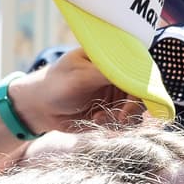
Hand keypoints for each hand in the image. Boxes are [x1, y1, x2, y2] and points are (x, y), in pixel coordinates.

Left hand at [7, 48, 144, 133]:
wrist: (40, 109)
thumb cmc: (55, 85)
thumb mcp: (80, 75)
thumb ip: (107, 72)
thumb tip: (133, 68)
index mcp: (111, 59)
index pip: (138, 69)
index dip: (142, 85)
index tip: (135, 100)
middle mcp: (117, 75)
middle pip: (142, 91)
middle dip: (133, 108)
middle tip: (121, 118)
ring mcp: (117, 94)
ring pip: (138, 109)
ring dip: (122, 118)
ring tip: (99, 119)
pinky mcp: (114, 110)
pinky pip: (127, 121)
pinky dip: (115, 124)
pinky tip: (96, 120)